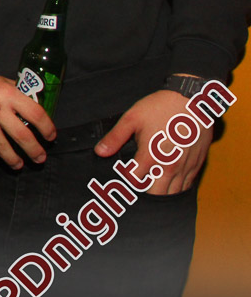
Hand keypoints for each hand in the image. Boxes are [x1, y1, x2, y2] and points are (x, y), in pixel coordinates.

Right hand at [0, 58, 53, 168]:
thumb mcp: (1, 81)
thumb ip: (17, 94)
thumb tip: (35, 108)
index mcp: (7, 93)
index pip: (35, 114)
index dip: (47, 128)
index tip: (50, 136)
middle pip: (22, 136)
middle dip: (35, 150)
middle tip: (41, 157)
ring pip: (2, 147)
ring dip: (14, 159)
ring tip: (20, 164)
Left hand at [95, 90, 212, 194]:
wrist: (193, 101)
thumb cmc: (161, 107)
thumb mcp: (132, 118)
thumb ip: (115, 138)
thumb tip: (99, 152)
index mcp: (150, 156)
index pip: (134, 182)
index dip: (124, 182)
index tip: (120, 178)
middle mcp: (168, 166)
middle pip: (155, 195)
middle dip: (143, 194)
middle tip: (134, 186)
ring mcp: (184, 168)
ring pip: (172, 194)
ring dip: (160, 194)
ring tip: (149, 186)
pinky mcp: (196, 166)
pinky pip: (186, 187)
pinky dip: (176, 189)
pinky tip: (167, 183)